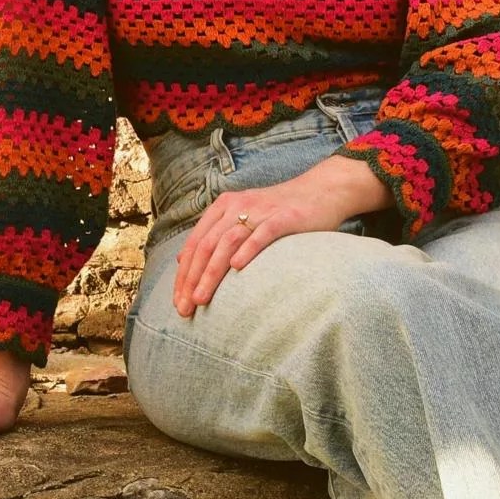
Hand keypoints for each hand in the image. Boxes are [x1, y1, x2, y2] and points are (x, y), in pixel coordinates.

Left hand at [172, 153, 388, 316]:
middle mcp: (236, 207)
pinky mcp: (283, 218)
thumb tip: (183, 260)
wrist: (321, 191)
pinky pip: (261, 234)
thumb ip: (216, 236)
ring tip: (201, 297)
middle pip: (206, 245)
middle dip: (192, 279)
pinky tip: (237, 269)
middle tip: (185, 307)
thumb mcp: (243, 218)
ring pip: (227, 243)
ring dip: (211, 272)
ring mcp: (259, 211)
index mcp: (222, 208)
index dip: (183, 274)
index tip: (178, 301)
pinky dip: (247, 250)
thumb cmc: (280, 212)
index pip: (194, 244)